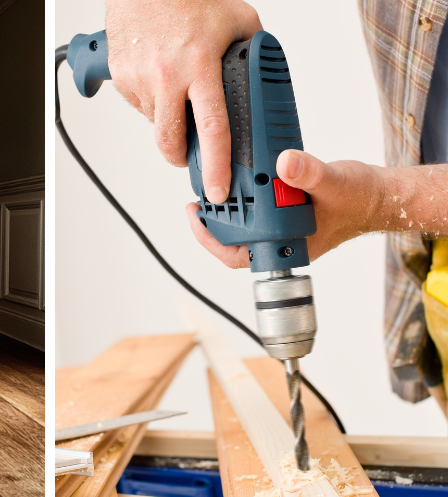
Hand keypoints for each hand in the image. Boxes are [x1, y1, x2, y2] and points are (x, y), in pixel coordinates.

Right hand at [106, 0, 261, 202]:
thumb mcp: (236, 20)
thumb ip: (253, 50)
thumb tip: (263, 77)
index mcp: (200, 66)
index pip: (212, 128)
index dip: (217, 165)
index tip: (220, 188)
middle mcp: (167, 76)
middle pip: (171, 141)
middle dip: (182, 159)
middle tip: (192, 159)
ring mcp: (140, 78)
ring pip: (156, 122)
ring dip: (169, 120)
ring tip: (179, 93)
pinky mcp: (121, 77)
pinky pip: (138, 104)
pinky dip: (151, 101)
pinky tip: (160, 78)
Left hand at [185, 150, 384, 266]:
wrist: (379, 195)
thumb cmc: (361, 196)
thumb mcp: (335, 181)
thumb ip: (309, 174)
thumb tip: (284, 164)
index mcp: (288, 246)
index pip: (239, 256)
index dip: (212, 241)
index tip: (196, 216)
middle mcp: (281, 242)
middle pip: (234, 241)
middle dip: (211, 223)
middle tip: (193, 202)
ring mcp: (282, 230)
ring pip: (243, 227)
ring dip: (225, 211)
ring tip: (206, 192)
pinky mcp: (284, 214)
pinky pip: (257, 212)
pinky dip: (244, 198)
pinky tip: (233, 182)